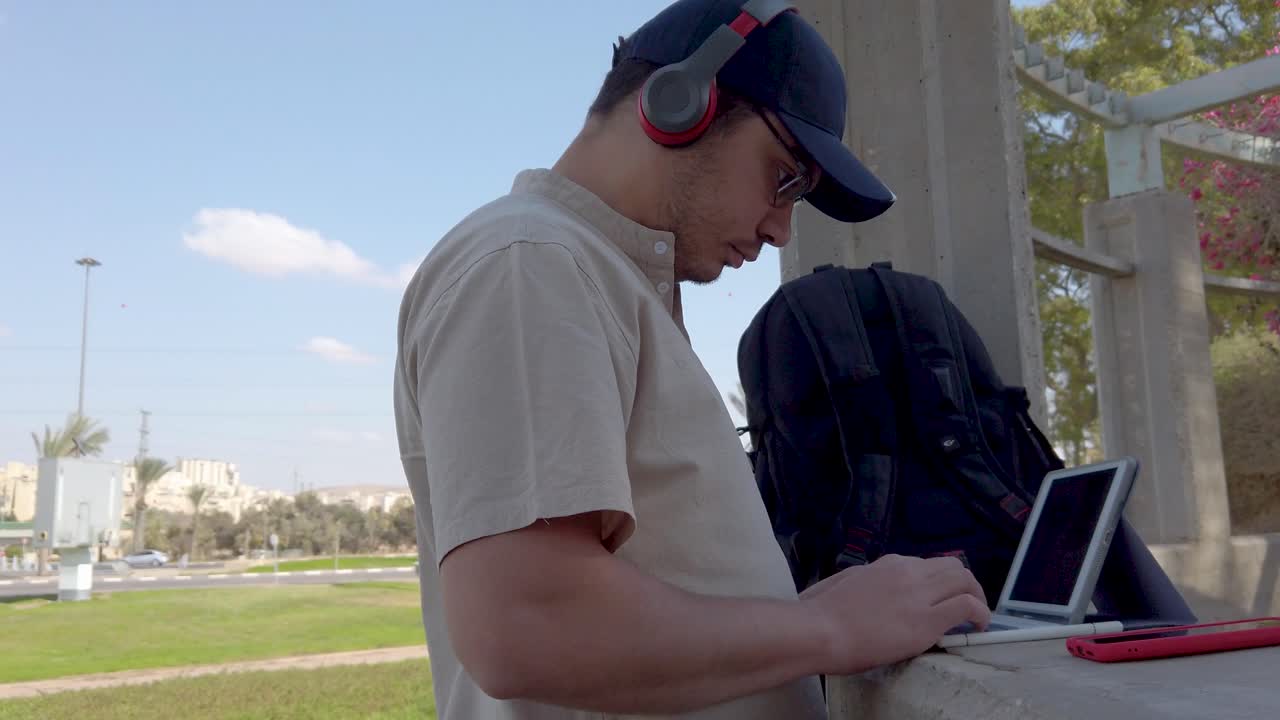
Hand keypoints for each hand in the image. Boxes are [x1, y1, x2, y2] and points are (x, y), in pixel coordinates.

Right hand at [800, 554, 989, 673]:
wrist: (819, 630)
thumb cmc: (821, 612)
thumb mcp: (845, 582)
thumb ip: (867, 580)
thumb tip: (873, 587)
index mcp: (887, 563)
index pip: (925, 564)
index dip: (937, 581)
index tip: (937, 597)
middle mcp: (907, 571)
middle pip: (952, 566)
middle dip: (965, 583)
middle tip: (967, 601)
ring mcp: (919, 594)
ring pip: (964, 580)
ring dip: (977, 595)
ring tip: (978, 614)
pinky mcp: (927, 619)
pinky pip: (967, 606)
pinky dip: (981, 613)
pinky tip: (979, 625)